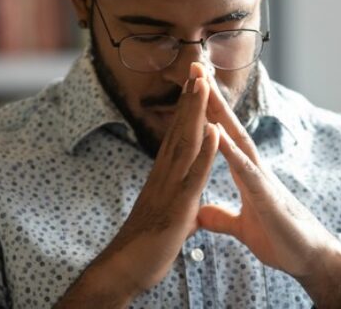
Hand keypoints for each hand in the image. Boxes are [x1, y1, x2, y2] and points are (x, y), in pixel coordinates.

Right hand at [57, 63, 218, 307]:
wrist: (124, 270)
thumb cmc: (146, 248)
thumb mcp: (169, 221)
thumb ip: (182, 210)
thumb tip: (191, 211)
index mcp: (164, 177)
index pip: (178, 137)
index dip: (187, 111)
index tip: (195, 86)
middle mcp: (164, 175)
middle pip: (179, 130)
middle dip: (191, 100)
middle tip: (198, 69)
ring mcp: (169, 187)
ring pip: (185, 143)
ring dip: (196, 113)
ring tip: (204, 85)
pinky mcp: (177, 205)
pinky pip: (194, 174)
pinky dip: (206, 151)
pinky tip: (216, 131)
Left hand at [198, 76, 340, 308]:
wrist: (308, 260)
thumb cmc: (280, 240)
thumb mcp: (242, 227)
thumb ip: (222, 217)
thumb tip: (202, 211)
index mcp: (245, 174)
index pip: (222, 136)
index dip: (206, 112)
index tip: (192, 87)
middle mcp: (253, 169)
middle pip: (228, 126)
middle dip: (211, 97)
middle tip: (195, 66)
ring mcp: (261, 179)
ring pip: (237, 138)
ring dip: (219, 112)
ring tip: (203, 87)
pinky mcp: (266, 196)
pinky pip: (245, 169)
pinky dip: (230, 150)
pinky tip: (217, 133)